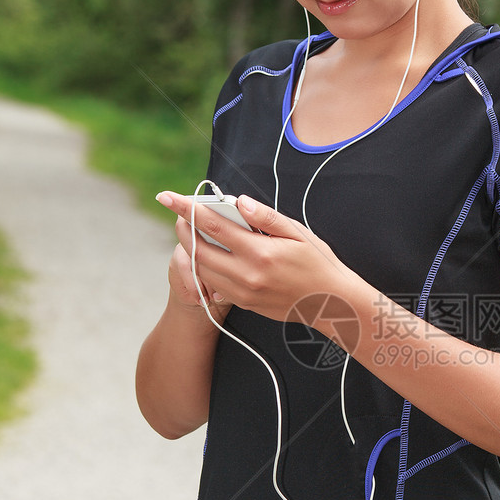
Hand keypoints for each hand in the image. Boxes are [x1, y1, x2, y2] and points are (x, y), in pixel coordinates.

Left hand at [156, 192, 351, 323]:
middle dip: (183, 228)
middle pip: (198, 249)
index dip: (187, 208)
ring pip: (201, 269)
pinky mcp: (244, 303)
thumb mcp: (298, 233)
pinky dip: (204, 266)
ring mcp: (243, 292)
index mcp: (260, 252)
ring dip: (191, 248)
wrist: (331, 302)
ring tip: (192, 231)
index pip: (212, 225)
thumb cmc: (318, 263)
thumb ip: (266, 217)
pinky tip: (210, 253)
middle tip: (180, 213)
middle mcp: (247, 275)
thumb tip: (238, 202)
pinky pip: (213, 283)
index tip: (168, 196)